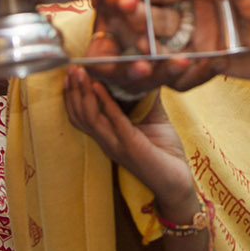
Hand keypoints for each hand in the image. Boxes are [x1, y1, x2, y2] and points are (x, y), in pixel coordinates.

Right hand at [63, 67, 193, 206]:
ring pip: (91, 119)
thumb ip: (144, 98)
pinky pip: (115, 123)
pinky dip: (106, 104)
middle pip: (80, 116)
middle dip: (73, 91)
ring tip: (81, 74)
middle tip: (71, 68)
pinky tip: (100, 87)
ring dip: (84, 94)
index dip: (72, 96)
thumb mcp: (152, 118)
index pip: (80, 116)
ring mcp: (117, 146)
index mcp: (108, 136)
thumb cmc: (164, 151)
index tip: (72, 72)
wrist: (178, 182)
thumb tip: (144, 70)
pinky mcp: (131, 148)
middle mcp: (107, 142)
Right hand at [80, 0, 215, 96]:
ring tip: (141, 47)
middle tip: (121, 8)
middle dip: (129, 9)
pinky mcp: (202, 62)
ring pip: (152, 40)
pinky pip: (175, 72)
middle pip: (145, 6)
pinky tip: (182, 67)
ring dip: (142, 43)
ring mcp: (193, 33)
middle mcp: (188, 2)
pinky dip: (173, 72)